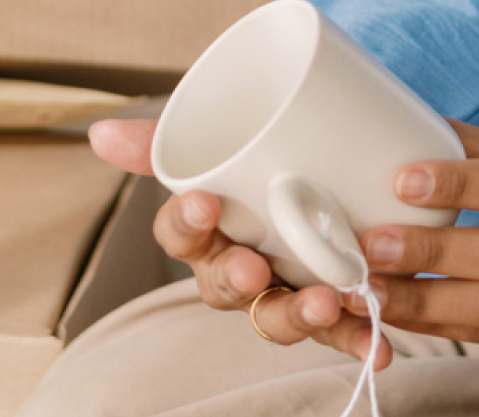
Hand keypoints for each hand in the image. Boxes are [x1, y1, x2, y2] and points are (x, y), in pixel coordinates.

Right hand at [88, 118, 391, 369]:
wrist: (328, 172)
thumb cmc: (262, 165)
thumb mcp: (229, 140)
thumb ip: (172, 138)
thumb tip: (99, 130)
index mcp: (209, 229)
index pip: (180, 231)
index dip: (186, 221)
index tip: (203, 202)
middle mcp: (239, 268)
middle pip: (226, 285)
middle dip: (239, 280)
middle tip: (257, 269)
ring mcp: (284, 289)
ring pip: (281, 314)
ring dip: (302, 315)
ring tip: (331, 303)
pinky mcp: (329, 304)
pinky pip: (339, 331)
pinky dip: (357, 338)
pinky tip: (379, 348)